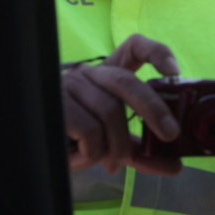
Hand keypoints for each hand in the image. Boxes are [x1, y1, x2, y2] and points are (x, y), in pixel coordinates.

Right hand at [63, 34, 181, 175]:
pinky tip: (84, 157)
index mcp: (107, 77)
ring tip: (113, 164)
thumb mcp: (113, 143)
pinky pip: (89, 129)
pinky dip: (94, 151)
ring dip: (118, 146)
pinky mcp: (56, 104)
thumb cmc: (77, 141)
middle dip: (153, 108)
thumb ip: (142, 151)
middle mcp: (89, 75)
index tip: (174, 71)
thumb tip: (175, 166)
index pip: (133, 48)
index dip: (157, 52)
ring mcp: (70, 86)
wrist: (38, 149)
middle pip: (126, 81)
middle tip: (170, 134)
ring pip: (110, 112)